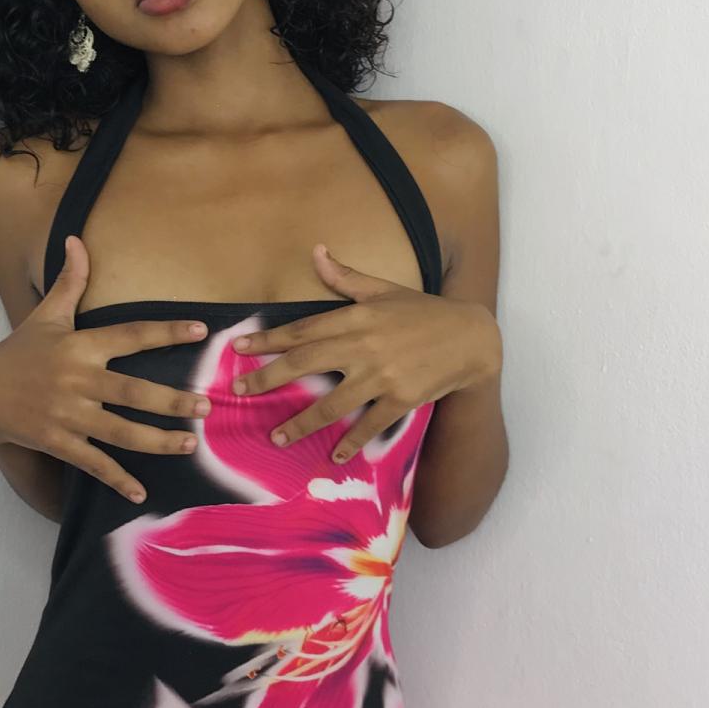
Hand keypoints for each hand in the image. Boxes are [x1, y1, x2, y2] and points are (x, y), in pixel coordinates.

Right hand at [0, 234, 212, 503]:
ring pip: (118, 431)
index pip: (130, 334)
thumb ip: (69, 282)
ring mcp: (66, 414)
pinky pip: (92, 463)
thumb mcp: (45, 316)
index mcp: (80, 346)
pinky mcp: (56, 441)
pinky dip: (116, 479)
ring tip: (188, 445)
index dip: (166, 331)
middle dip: (170, 401)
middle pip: (131, 391)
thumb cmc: (21, 351)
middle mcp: (76, 379)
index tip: (201, 331)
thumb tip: (76, 239)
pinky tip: (141, 493)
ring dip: (155, 440)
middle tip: (205, 406)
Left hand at [228, 242, 500, 462]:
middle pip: (306, 363)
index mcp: (357, 317)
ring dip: (301, 423)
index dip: (268, 339)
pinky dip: (352, 442)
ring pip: (332, 403)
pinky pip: (370, 424)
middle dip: (269, 378)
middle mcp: (364, 346)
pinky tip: (333, 456)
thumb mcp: (384, 289)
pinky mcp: (401, 399)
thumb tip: (316, 251)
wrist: (470, 338)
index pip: (303, 329)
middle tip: (240, 392)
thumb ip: (345, 277)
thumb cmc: (423, 312)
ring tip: (276, 438)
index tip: (238, 348)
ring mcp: (383, 375)